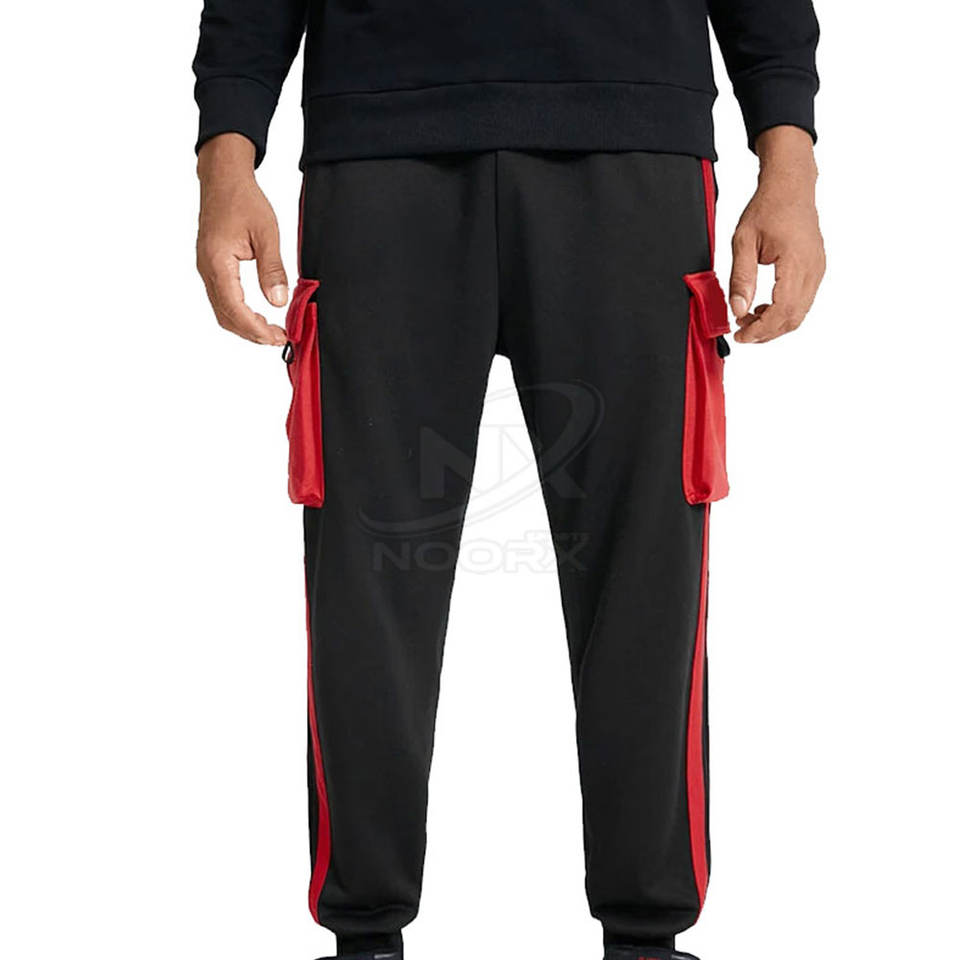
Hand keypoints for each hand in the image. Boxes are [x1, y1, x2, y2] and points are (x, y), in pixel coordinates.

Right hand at [196, 133, 287, 345]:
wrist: (223, 178)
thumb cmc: (243, 199)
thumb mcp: (267, 233)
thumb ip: (272, 269)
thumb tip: (278, 301)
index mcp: (218, 262)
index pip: (234, 309)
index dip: (257, 329)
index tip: (279, 337)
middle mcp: (206, 269)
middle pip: (226, 316)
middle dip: (252, 333)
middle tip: (279, 338)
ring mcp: (206, 269)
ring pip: (222, 311)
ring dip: (245, 326)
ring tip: (271, 331)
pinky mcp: (210, 267)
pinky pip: (221, 299)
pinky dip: (239, 313)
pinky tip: (257, 315)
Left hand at [729, 126, 825, 343]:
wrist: (791, 187)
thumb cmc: (768, 208)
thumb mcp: (743, 241)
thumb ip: (741, 277)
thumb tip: (737, 309)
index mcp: (796, 261)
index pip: (783, 310)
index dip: (761, 329)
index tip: (741, 336)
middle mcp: (813, 269)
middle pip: (793, 318)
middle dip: (766, 332)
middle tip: (741, 331)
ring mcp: (818, 270)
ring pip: (800, 313)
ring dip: (774, 324)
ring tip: (748, 318)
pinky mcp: (816, 270)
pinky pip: (803, 301)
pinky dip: (783, 312)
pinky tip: (763, 307)